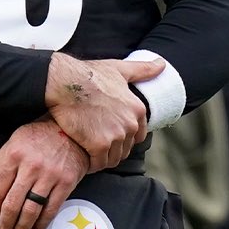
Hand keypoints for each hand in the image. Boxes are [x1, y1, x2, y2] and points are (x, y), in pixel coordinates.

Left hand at [0, 116, 88, 228]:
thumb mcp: (11, 146)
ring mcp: (50, 175)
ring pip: (31, 210)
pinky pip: (51, 209)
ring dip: (22, 228)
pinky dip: (41, 224)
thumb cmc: (37, 139)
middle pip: (12, 203)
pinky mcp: (66, 182)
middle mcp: (31, 166)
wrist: (71, 132)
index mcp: (14, 155)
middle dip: (5, 223)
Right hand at [43, 52, 162, 168]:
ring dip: (102, 158)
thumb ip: (142, 70)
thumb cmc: (89, 75)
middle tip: (95, 143)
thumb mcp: (119, 69)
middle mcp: (130, 124)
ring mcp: (116, 136)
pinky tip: (82, 157)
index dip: (123, 137)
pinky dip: (91, 164)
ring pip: (112, 159)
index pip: (138, 136)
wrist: (65, 83)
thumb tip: (162, 64)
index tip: (109, 134)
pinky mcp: (99, 145)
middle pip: (125, 149)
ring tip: (88, 151)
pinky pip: (98, 163)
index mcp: (137, 109)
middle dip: (112, 148)